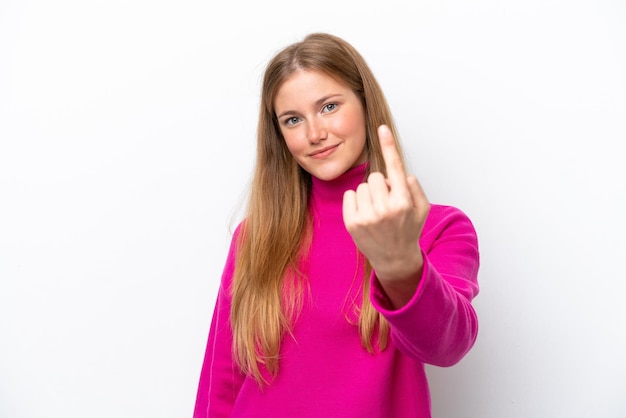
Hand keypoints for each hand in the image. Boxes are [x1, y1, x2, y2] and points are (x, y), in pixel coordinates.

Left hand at [342, 125, 429, 307]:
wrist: (394, 259)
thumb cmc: (408, 230)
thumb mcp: (422, 208)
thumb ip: (414, 187)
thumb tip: (401, 172)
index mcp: (403, 202)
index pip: (395, 167)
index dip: (388, 145)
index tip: (381, 128)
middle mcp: (385, 209)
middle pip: (375, 177)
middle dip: (381, 186)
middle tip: (387, 204)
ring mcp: (366, 217)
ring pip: (362, 186)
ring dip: (369, 194)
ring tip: (377, 212)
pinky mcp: (352, 222)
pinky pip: (350, 195)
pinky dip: (356, 202)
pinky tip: (365, 216)